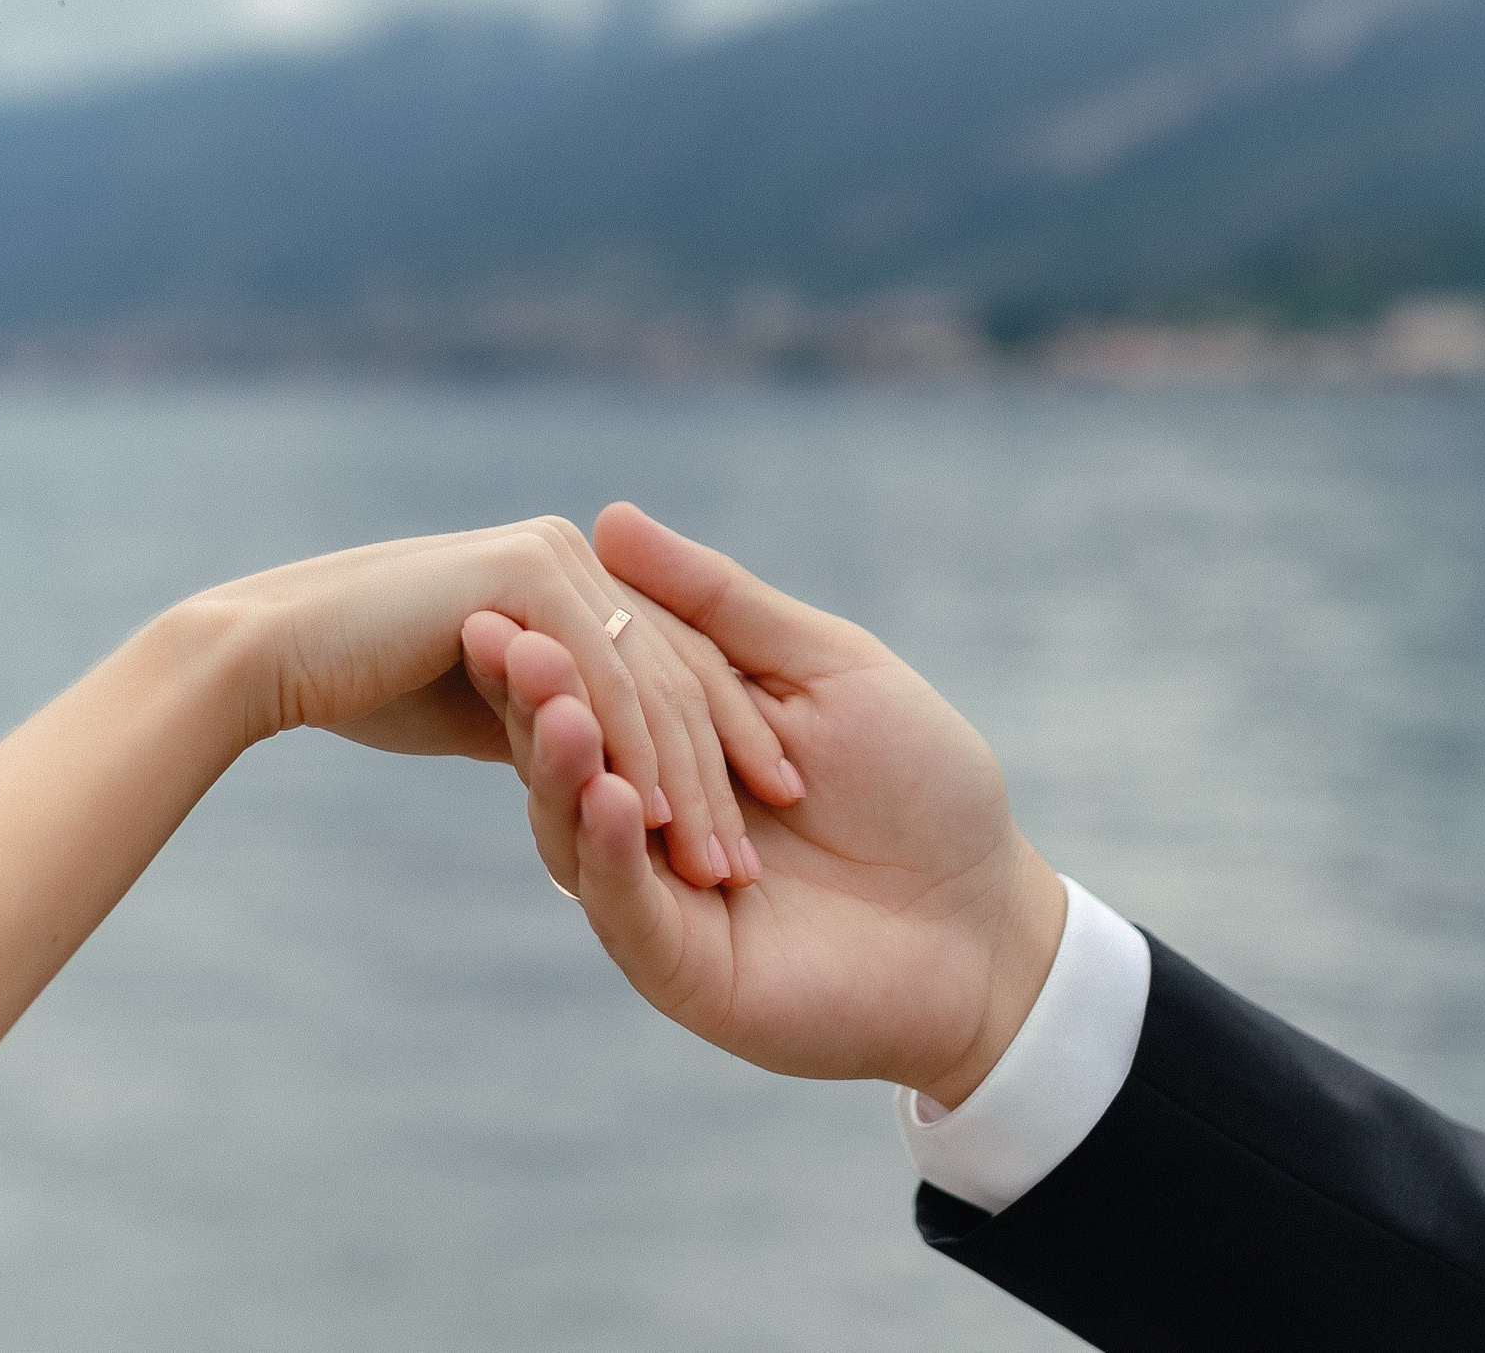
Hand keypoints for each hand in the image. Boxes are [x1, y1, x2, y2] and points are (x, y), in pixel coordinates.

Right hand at [174, 516, 785, 888]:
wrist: (261, 650)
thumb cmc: (362, 679)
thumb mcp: (490, 700)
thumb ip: (557, 716)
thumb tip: (612, 779)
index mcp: (576, 576)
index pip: (678, 668)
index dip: (729, 746)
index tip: (761, 827)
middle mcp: (574, 558)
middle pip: (682, 677)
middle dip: (723, 777)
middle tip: (749, 867)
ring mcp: (551, 560)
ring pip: (653, 683)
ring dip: (689, 782)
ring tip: (716, 867)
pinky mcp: (521, 574)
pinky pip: (601, 676)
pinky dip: (632, 752)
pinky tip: (649, 824)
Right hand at [470, 503, 1067, 1107]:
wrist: (988, 925)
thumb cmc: (921, 788)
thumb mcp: (824, 670)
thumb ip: (719, 603)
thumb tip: (610, 518)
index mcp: (669, 748)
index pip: (590, 687)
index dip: (543, 650)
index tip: (499, 604)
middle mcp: (645, 821)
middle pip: (566, 754)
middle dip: (536, 698)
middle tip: (497, 639)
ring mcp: (655, 897)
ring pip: (576, 831)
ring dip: (564, 768)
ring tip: (562, 712)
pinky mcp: (678, 967)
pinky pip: (627, 906)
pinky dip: (614, 852)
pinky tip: (618, 798)